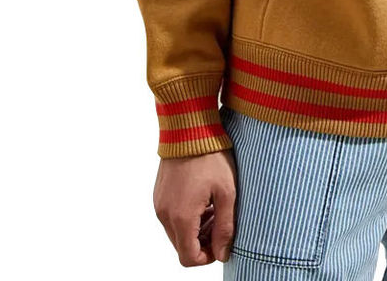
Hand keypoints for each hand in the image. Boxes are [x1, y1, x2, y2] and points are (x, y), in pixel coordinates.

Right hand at [153, 150, 236, 265]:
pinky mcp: (159, 194)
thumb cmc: (211, 157)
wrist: (190, 128)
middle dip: (202, 241)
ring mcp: (159, 203)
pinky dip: (186, 216)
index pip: (189, 257)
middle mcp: (164, 214)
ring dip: (195, 229)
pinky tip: (202, 198)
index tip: (222, 241)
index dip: (207, 256)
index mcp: (181, 217)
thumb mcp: (226, 192)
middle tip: (220, 222)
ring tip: (214, 208)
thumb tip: (222, 253)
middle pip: (182, 246)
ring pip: (176, 232)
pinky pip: (171, 216)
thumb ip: (225, 227)